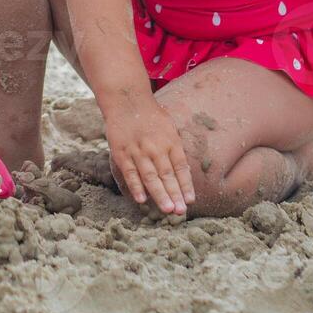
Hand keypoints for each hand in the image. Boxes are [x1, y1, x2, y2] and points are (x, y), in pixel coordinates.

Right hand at [104, 90, 194, 216]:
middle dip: (174, 194)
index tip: (190, 200)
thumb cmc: (151, 116)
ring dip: (159, 194)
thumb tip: (183, 173)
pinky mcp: (122, 152)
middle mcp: (155, 147)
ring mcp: (138, 150)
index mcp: (171, 141)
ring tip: (167, 210)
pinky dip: (136, 187)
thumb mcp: (169, 128)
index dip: (186, 185)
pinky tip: (142, 200)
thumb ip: (175, 149)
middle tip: (180, 211)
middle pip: (167, 174)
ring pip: (150, 176)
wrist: (126, 100)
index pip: (181, 167)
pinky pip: (130, 172)